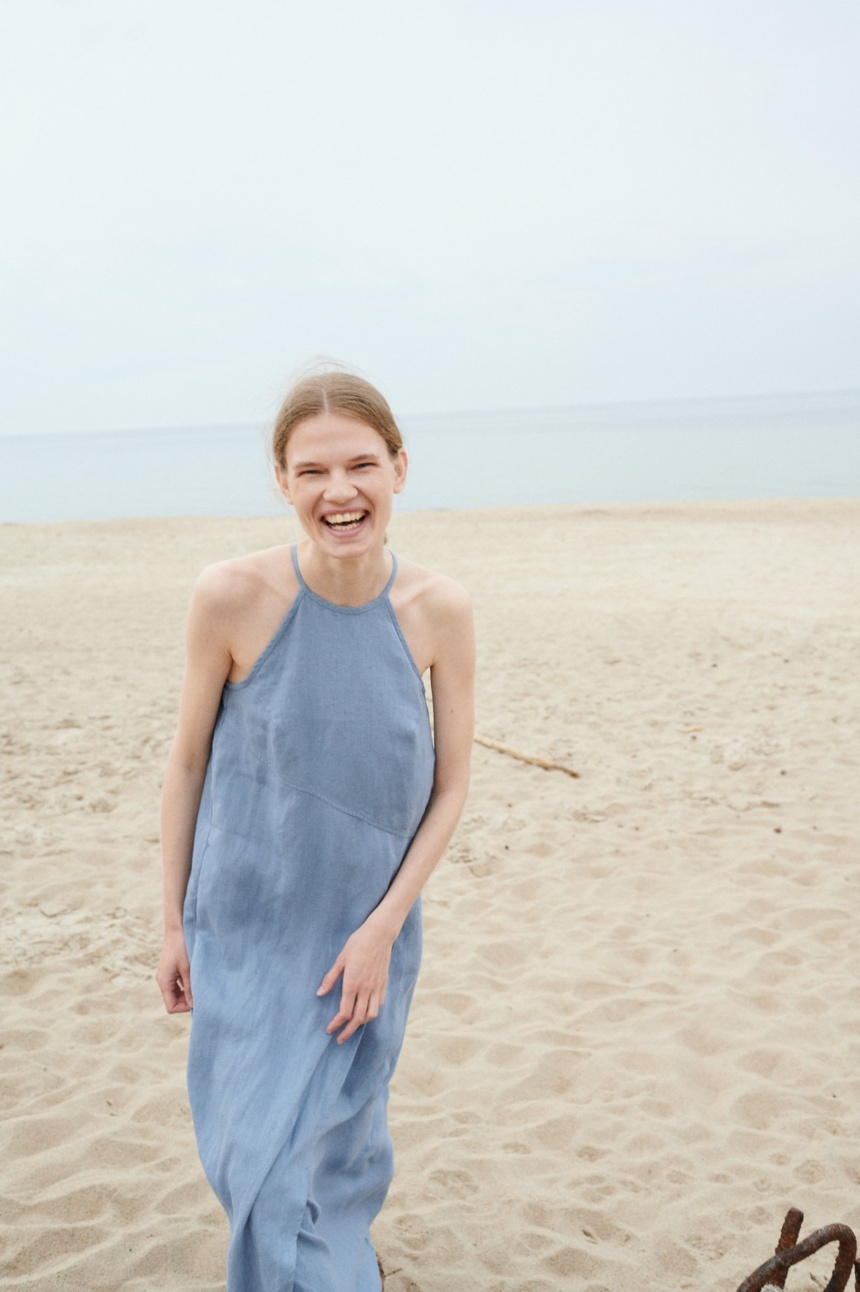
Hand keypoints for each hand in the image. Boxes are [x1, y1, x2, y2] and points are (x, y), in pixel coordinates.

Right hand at [156, 927, 192, 1013]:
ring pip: (177, 993)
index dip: (184, 1007)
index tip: (198, 1000)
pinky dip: (187, 984)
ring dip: (188, 992)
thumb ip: (190, 987)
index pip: (171, 1006)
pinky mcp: (172, 969)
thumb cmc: (182, 946)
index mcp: (164, 982)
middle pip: (173, 1001)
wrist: (177, 927)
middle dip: (187, 1001)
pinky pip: (178, 984)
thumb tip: (193, 1005)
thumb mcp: (188, 968)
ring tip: (200, 985)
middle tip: (202, 994)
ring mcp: (167, 974)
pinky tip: (197, 977)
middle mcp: (163, 980)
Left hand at [317, 913, 396, 1043]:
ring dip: (361, 1024)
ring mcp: (376, 987)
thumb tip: (319, 993)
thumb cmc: (358, 944)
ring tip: (353, 1027)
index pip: (344, 1012)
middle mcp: (366, 989)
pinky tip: (366, 1012)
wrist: (380, 934)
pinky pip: (379, 1004)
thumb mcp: (341, 959)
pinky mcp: (384, 984)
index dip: (336, 1024)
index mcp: (352, 984)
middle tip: (339, 1039)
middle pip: (358, 1019)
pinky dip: (372, 1012)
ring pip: (371, 1014)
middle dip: (347, 1032)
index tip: (329, 1030)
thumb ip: (330, 978)